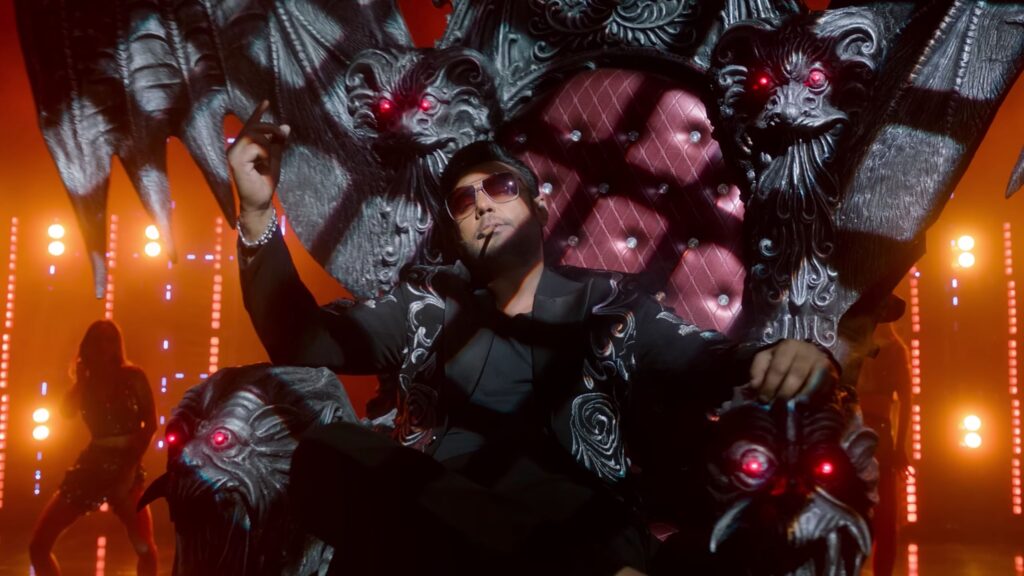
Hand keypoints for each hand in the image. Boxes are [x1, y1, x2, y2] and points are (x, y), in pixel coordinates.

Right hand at [226, 100, 289, 236]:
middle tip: (282, 134)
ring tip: (270, 157)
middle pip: (252, 128)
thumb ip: (277, 143)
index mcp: (243, 146)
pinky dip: (264, 153)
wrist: (260, 202)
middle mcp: (234, 147)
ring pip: (254, 135)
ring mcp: (233, 153)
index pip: (250, 126)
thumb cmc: (265, 183)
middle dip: (270, 128)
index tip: (266, 101)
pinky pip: (254, 146)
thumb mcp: (274, 159)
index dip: (258, 113)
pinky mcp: (235, 160)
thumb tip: (285, 126)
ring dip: (268, 143)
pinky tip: (263, 164)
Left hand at [749, 339, 836, 402]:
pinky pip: (822, 389)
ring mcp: (820, 361)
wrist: (808, 354)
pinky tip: (803, 407)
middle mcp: (806, 351)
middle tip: (776, 407)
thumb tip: (754, 386)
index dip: (769, 386)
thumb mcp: (767, 359)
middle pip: (795, 376)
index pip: (777, 368)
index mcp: (788, 346)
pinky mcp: (831, 373)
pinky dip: (812, 399)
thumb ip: (758, 370)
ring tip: (789, 409)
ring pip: (810, 383)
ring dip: (798, 398)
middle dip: (783, 394)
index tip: (763, 400)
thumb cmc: (783, 359)